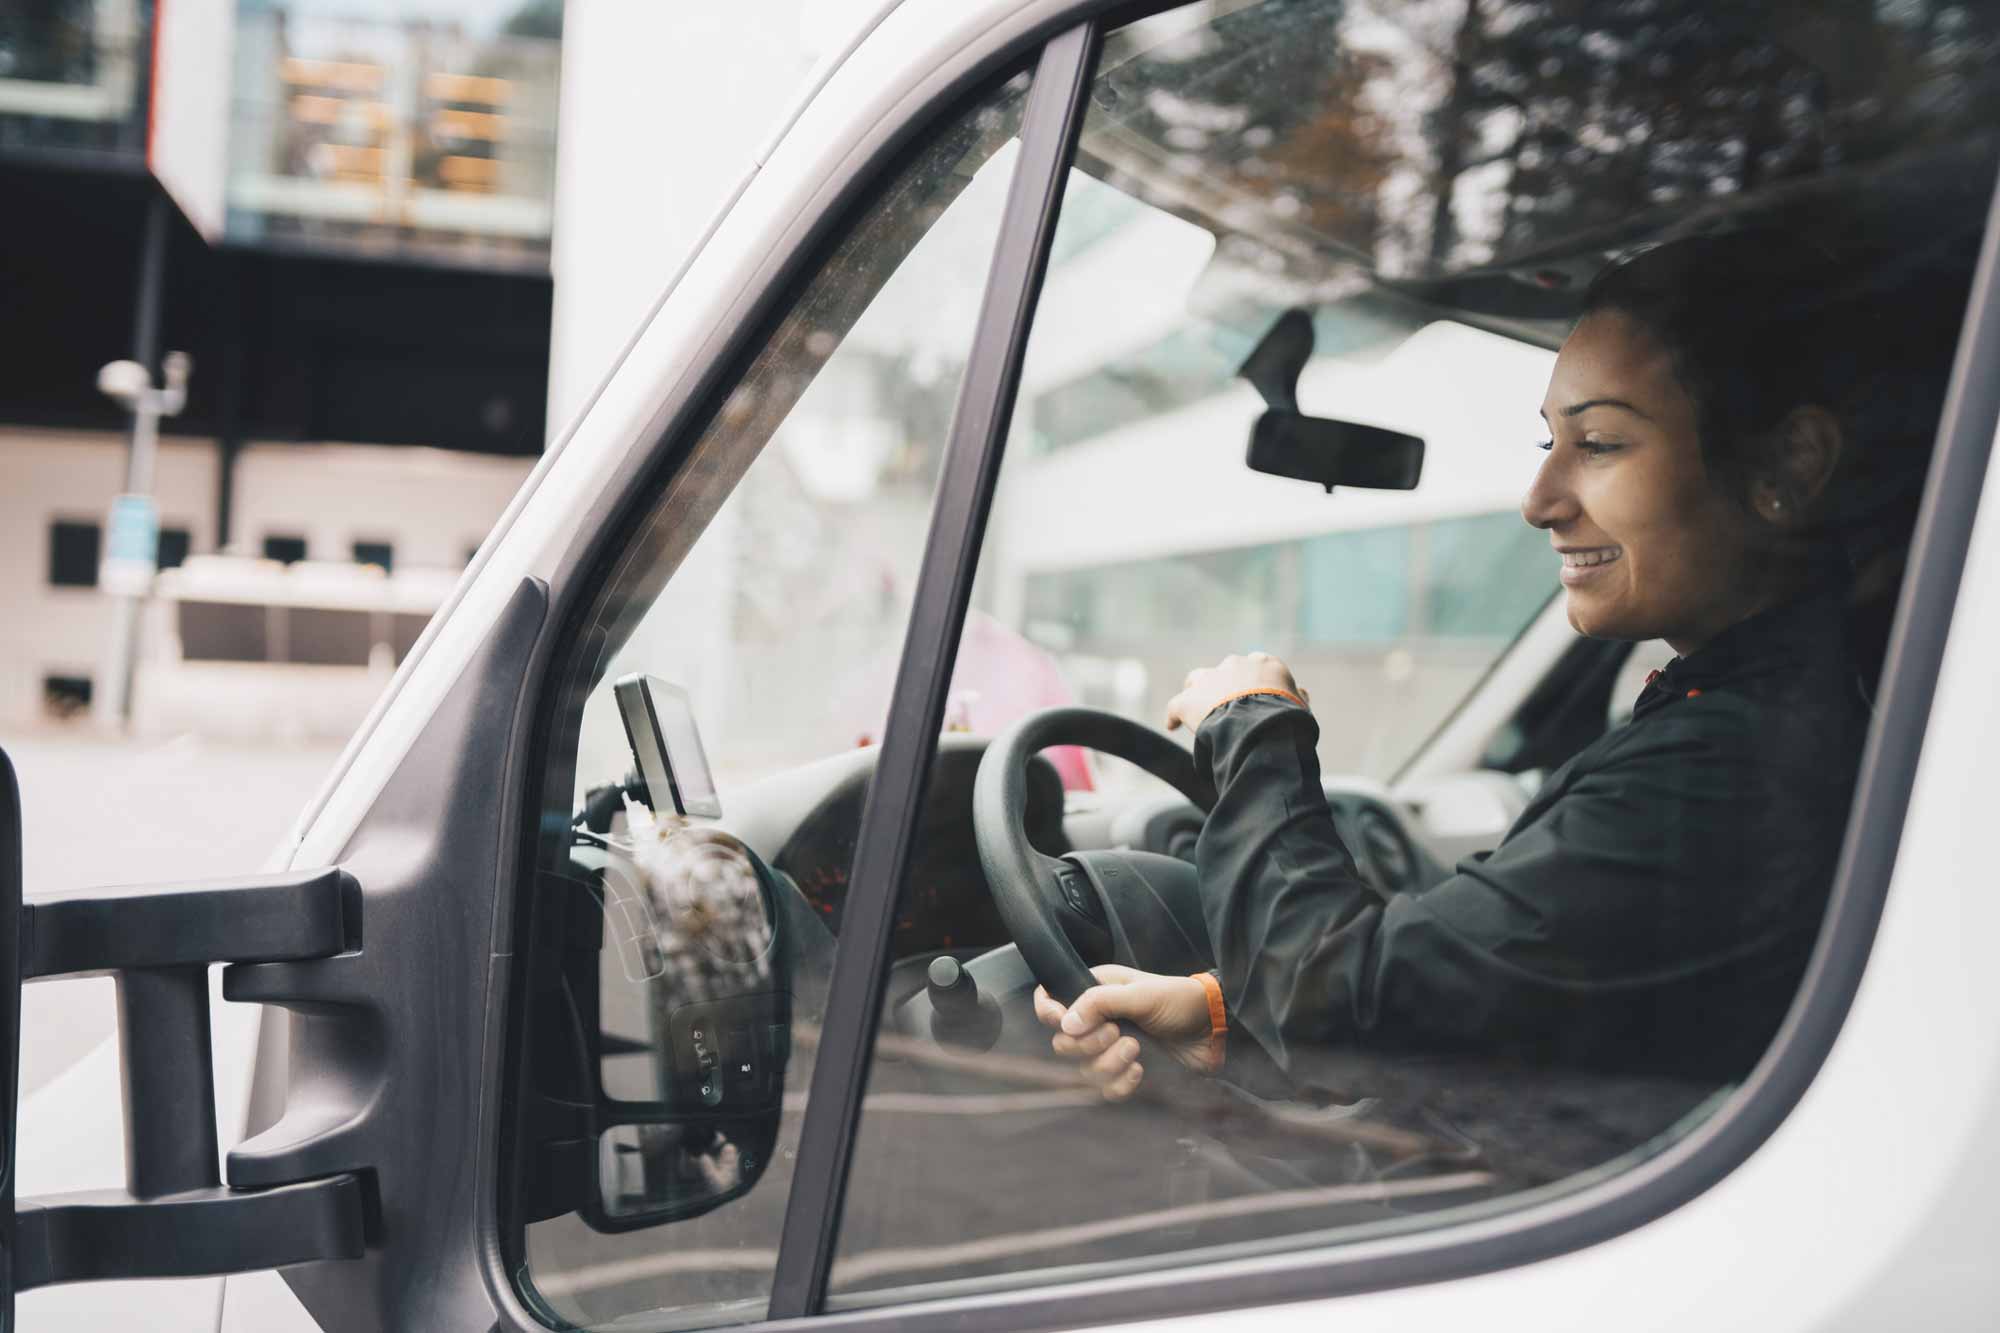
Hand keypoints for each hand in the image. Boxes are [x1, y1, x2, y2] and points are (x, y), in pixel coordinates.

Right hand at [1032, 964, 1220, 1100]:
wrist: (1214, 1031)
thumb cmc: (1182, 1001)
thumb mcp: (1142, 994)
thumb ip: (1101, 1002)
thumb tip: (1066, 1023)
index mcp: (1095, 991)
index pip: (1050, 1001)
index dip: (1048, 1012)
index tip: (1062, 1020)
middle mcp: (1097, 1020)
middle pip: (1063, 1043)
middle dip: (1088, 1044)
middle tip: (1118, 1033)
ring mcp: (1110, 1049)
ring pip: (1084, 1070)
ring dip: (1109, 1064)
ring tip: (1137, 1049)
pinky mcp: (1125, 1073)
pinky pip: (1106, 1090)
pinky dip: (1121, 1084)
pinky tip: (1140, 1071)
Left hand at [1165, 652, 1307, 733]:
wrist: (1262, 728)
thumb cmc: (1288, 720)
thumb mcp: (1301, 708)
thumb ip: (1297, 698)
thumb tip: (1301, 693)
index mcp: (1265, 664)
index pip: (1258, 667)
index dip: (1255, 682)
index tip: (1256, 695)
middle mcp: (1236, 665)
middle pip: (1227, 671)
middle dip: (1227, 686)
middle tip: (1228, 706)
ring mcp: (1211, 680)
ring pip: (1198, 680)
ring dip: (1198, 692)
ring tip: (1198, 709)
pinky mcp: (1189, 700)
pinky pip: (1176, 706)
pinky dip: (1174, 716)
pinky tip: (1173, 725)